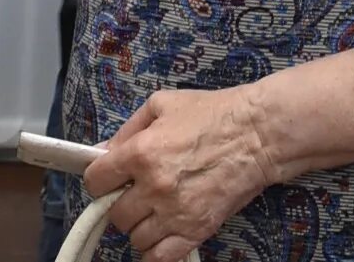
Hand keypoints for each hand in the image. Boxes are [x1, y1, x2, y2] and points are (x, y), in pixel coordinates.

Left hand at [83, 87, 276, 261]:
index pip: (96, 181)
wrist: (257, 135)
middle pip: (115, 214)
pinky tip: (161, 235)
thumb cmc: (211, 114)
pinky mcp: (197, 231)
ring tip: (153, 211)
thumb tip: (102, 151)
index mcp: (140, 153)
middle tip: (134, 193)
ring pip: (136, 238)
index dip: (99, 179)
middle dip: (120, 203)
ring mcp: (175, 213)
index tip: (108, 178)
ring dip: (139, 226)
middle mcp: (153, 187)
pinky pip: (161, 257)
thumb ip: (127, 130)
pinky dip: (155, 251)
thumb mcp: (160, 105)